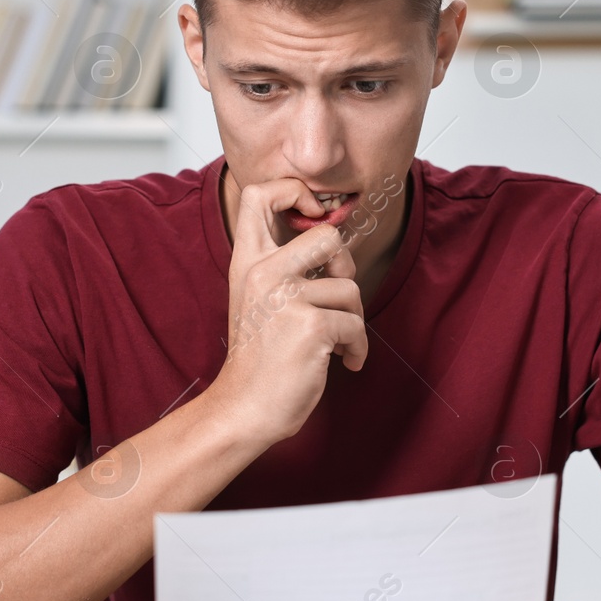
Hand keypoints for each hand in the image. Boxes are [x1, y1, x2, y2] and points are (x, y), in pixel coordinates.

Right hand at [206, 177, 368, 447]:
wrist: (244, 409)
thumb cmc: (259, 357)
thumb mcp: (258, 299)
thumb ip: (282, 267)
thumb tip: (335, 248)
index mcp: (246, 261)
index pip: (258, 194)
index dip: (294, 191)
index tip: (312, 215)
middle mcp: (263, 272)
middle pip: (328, 236)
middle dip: (346, 267)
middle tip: (339, 294)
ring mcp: (287, 297)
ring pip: (350, 289)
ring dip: (353, 321)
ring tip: (335, 343)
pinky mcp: (311, 326)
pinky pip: (355, 326)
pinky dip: (356, 349)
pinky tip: (342, 363)